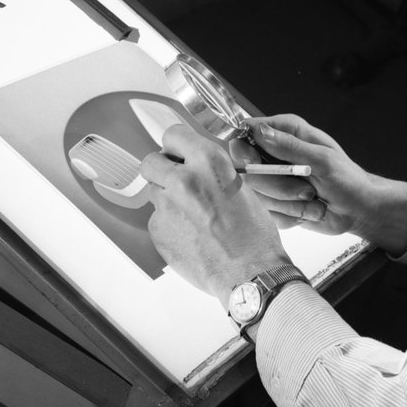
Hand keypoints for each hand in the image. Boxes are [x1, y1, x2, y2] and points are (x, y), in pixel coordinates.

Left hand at [141, 124, 289, 307]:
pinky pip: (156, 219)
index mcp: (208, 162)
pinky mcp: (157, 231)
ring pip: (153, 191)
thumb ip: (213, 172)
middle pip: (151, 162)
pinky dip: (169, 224)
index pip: (173, 134)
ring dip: (167, 198)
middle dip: (162, 169)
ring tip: (192, 216)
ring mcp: (166, 206)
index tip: (178, 153)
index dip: (176, 145)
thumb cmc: (255, 234)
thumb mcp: (242, 187)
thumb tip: (197, 169)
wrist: (250, 272)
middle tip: (178, 182)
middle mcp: (183, 179)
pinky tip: (190, 235)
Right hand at [233, 114, 406, 255]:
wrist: (357, 210)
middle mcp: (274, 153)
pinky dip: (290, 215)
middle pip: (246, 168)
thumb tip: (260, 132)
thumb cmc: (347, 179)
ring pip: (257, 194)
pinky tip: (308, 211)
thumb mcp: (322, 159)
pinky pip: (268, 213)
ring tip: (312, 199)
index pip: (245, 133)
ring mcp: (272, 180)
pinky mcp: (274, 203)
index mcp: (286, 132)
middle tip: (305, 190)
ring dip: (288, 203)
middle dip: (276, 185)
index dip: (243, 149)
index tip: (255, 163)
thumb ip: (290, 147)